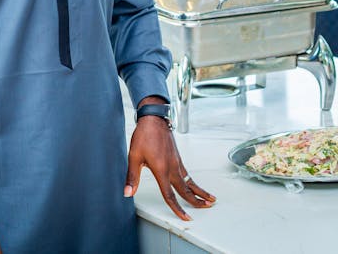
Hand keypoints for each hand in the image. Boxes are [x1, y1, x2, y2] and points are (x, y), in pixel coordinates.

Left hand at [124, 100, 214, 220]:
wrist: (153, 118)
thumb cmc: (143, 136)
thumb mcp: (134, 157)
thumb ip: (132, 177)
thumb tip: (127, 192)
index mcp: (161, 170)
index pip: (170, 195)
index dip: (177, 208)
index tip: (186, 218)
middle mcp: (172, 167)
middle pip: (185, 189)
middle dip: (196, 201)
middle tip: (206, 208)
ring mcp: (177, 162)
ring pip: (190, 181)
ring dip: (200, 191)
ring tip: (210, 199)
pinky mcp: (177, 157)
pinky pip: (187, 173)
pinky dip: (193, 181)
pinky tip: (194, 184)